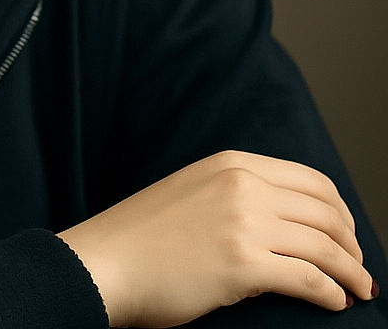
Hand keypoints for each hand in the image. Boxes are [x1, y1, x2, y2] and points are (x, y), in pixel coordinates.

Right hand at [58, 150, 377, 326]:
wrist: (106, 261)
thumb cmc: (143, 236)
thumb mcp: (192, 191)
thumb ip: (234, 192)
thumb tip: (284, 220)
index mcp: (230, 163)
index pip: (311, 180)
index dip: (339, 211)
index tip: (347, 235)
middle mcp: (241, 184)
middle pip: (326, 212)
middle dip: (352, 243)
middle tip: (359, 268)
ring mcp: (243, 222)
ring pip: (325, 246)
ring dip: (351, 272)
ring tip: (359, 290)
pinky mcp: (243, 264)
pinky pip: (310, 279)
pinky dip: (332, 293)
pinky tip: (335, 303)